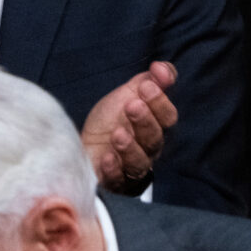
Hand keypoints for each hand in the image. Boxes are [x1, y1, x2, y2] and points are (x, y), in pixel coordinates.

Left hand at [81, 60, 178, 195]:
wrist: (82, 147)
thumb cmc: (109, 121)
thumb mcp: (128, 95)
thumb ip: (149, 81)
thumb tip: (162, 67)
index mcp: (155, 127)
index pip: (167, 117)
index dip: (160, 102)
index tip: (146, 86)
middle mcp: (148, 149)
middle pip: (155, 139)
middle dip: (145, 121)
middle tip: (132, 105)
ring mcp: (131, 168)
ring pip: (139, 161)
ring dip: (130, 147)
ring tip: (118, 133)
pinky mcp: (114, 183)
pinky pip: (118, 179)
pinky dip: (114, 169)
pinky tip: (107, 157)